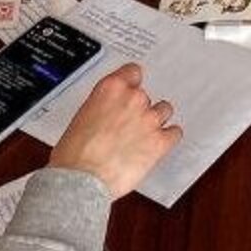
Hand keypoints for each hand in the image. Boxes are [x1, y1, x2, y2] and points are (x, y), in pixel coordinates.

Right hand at [49, 63, 181, 199]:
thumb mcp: (83, 116)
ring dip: (156, 121)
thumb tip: (111, 111)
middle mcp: (134, 99)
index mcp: (111, 88)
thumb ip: (104, 106)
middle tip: (127, 127)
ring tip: (143, 135)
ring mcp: (150, 119)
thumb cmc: (74, 153)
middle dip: (138, 110)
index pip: (133, 71)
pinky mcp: (161, 141)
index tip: (132, 89)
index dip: (132, 83)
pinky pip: (175, 133)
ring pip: (164, 110)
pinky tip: (158, 144)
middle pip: (146, 96)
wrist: (81, 179)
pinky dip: (168, 138)